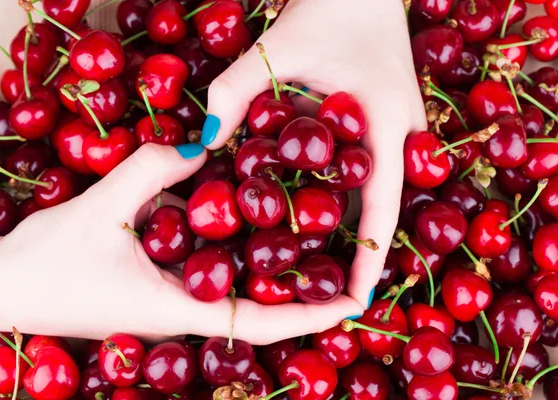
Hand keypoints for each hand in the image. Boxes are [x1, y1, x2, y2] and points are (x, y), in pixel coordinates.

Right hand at [0, 143, 361, 344]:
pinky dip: (230, 264)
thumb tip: (200, 143)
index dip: (308, 317)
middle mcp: (179, 315)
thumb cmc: (44, 262)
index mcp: (175, 310)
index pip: (259, 322)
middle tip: (343, 265)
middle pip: (256, 313)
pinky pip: (203, 283)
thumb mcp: (102, 207)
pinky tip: (244, 236)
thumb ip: (152, 168)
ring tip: (310, 249)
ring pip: (231, 298)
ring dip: (269, 279)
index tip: (349, 303)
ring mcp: (165, 308)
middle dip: (301, 296)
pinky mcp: (151, 295)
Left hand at [199, 0, 426, 310]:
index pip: (383, 210)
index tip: (352, 301)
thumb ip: (235, 93)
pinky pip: (361, 168)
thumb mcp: (278, 48)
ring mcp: (392, 129)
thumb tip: (204, 142)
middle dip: (355, 254)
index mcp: (386, 126)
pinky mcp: (378, 121)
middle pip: (379, 212)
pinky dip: (339, 193)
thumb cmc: (332, 5)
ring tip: (315, 264)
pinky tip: (307, 207)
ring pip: (371, 193)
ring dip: (348, 228)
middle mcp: (398, 136)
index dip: (368, 259)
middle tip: (322, 293)